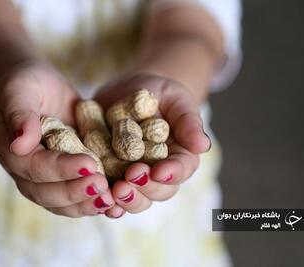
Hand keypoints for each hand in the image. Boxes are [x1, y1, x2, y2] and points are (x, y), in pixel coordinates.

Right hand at [0, 63, 114, 216]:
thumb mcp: (19, 89)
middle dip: (75, 191)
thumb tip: (20, 143)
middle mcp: (25, 171)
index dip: (60, 169)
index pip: (33, 167)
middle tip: (102, 186)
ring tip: (110, 200)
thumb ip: (19, 114)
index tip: (89, 164)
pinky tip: (113, 202)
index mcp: (10, 150)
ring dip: (84, 203)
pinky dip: (92, 202)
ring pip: (60, 202)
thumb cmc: (27, 84)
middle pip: (45, 192)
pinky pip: (74, 197)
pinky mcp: (64, 177)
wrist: (40, 88)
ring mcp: (45, 177)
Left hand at [94, 73, 210, 217]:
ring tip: (115, 190)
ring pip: (136, 199)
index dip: (171, 173)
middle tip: (131, 178)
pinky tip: (100, 201)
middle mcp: (158, 172)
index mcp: (179, 156)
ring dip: (127, 199)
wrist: (128, 92)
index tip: (159, 171)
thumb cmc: (159, 94)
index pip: (180, 169)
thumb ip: (188, 121)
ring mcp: (134, 177)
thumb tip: (203, 145)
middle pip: (158, 191)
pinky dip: (107, 202)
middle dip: (145, 188)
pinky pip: (111, 195)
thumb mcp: (176, 99)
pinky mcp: (111, 175)